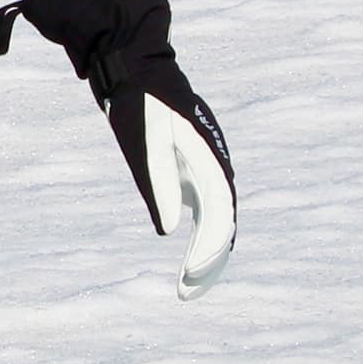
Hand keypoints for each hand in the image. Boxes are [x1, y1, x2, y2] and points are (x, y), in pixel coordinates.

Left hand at [109, 69, 237, 297]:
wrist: (138, 68)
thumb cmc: (138, 105)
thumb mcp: (144, 143)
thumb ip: (159, 183)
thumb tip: (168, 230)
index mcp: (209, 159)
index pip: (218, 216)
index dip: (208, 250)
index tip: (190, 276)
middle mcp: (217, 166)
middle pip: (224, 224)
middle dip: (209, 263)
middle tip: (187, 295)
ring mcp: (209, 167)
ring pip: (219, 219)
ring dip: (209, 254)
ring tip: (190, 287)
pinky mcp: (196, 168)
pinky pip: (209, 209)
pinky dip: (206, 236)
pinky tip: (195, 259)